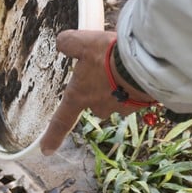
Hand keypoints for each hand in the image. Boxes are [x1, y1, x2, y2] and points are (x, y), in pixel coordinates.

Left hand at [40, 30, 153, 154]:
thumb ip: (68, 43)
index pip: (62, 120)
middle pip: (96, 103)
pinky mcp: (142, 103)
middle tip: (106, 69)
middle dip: (99, 90)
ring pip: (117, 99)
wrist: (145, 62)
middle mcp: (100, 106)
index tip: (46, 150)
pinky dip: (135, 85)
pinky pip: (135, 95)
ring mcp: (122, 108)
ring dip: (120, 86)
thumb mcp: (83, 43)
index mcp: (80, 96)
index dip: (53, 135)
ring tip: (125, 65)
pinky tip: (138, 70)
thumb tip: (62, 42)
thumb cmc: (109, 56)